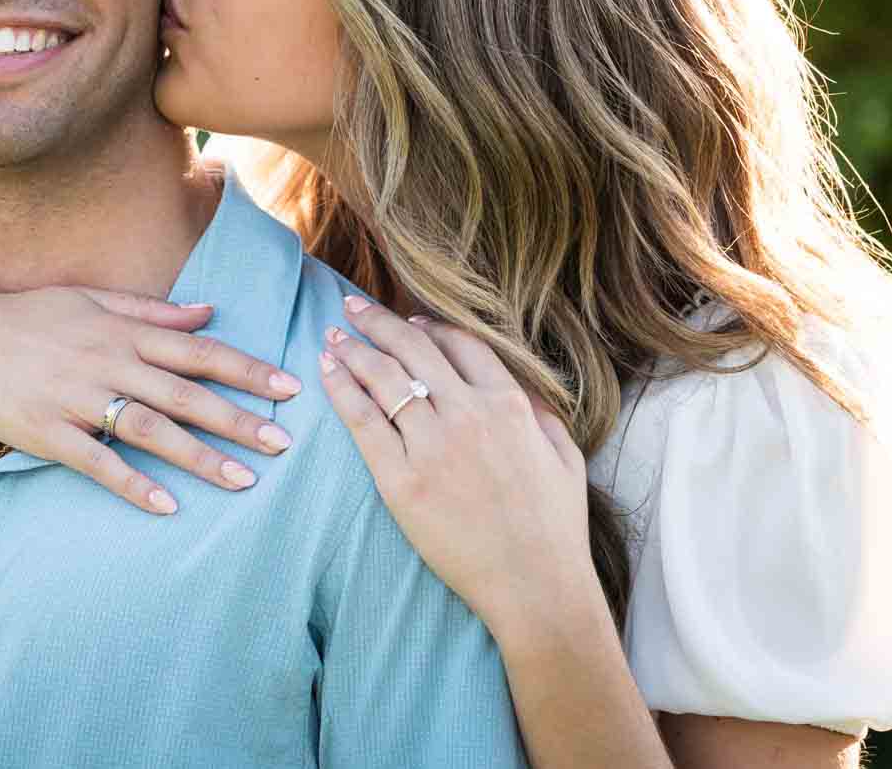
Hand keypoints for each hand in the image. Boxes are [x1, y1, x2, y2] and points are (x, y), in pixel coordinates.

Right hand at [0, 285, 301, 515]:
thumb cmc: (26, 316)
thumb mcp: (89, 300)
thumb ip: (150, 309)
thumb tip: (209, 313)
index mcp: (123, 330)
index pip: (199, 350)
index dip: (247, 369)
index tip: (290, 386)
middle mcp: (107, 362)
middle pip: (186, 393)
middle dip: (239, 418)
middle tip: (284, 442)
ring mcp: (77, 399)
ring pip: (151, 430)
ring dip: (200, 457)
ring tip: (243, 480)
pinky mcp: (47, 432)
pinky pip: (98, 463)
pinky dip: (133, 484)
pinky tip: (166, 506)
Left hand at [320, 295, 593, 631]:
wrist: (535, 586)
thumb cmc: (555, 528)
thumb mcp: (564, 456)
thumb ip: (541, 414)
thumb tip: (520, 391)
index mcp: (508, 404)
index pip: (461, 345)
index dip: (430, 326)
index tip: (410, 321)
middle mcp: (468, 414)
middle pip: (414, 350)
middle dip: (378, 321)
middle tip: (352, 305)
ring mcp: (432, 446)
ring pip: (384, 379)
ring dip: (354, 348)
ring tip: (332, 333)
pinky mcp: (402, 482)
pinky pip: (363, 423)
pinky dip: (342, 390)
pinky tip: (327, 371)